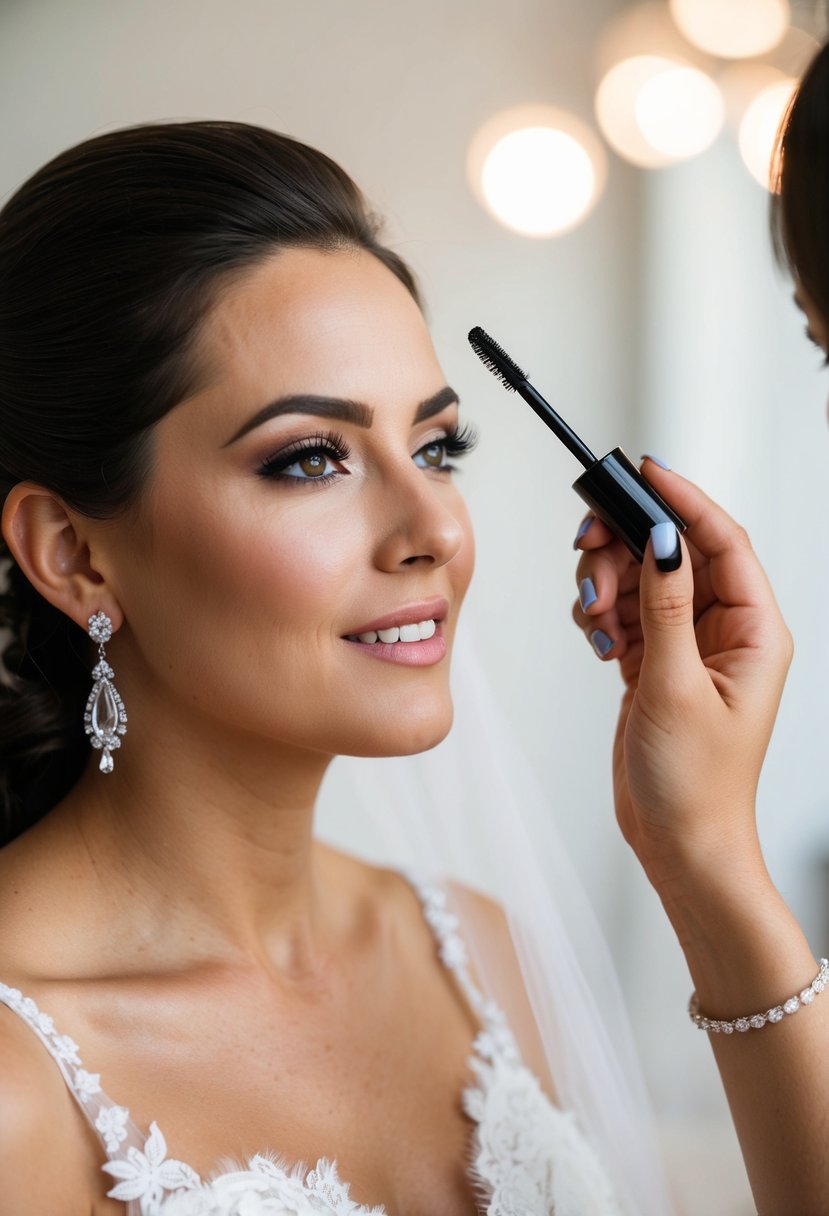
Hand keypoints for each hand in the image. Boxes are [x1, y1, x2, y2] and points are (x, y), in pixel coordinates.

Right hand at [572, 459, 792, 893]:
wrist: (678, 844)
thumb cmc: (695, 782)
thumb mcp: (676, 686)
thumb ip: (666, 607)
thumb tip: (660, 541)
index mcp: (755, 632)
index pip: (722, 542)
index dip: (684, 501)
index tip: (644, 472)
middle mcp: (725, 633)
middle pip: (671, 555)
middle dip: (626, 548)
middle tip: (588, 551)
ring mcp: (688, 648)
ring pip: (640, 582)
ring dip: (607, 587)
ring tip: (594, 621)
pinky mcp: (655, 665)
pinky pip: (625, 615)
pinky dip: (602, 618)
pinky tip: (598, 642)